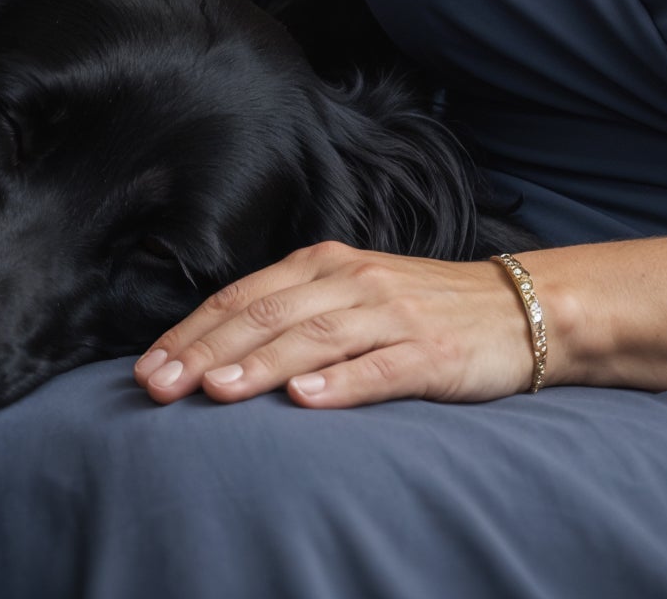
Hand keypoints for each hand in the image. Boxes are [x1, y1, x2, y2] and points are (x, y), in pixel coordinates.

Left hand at [131, 241, 540, 409]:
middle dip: (206, 351)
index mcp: (326, 266)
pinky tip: (306, 400)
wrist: (519, 309)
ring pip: (314, 337)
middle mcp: (352, 282)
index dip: (192, 331)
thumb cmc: (423, 310)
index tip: (147, 367)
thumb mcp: (354, 297)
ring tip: (216, 391)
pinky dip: (341, 383)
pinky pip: (380, 367)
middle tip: (158, 386)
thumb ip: (296, 314)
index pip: (244, 297)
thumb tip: (218, 350)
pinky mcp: (431, 353)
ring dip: (260, 364)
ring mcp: (392, 315)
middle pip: (266, 315)